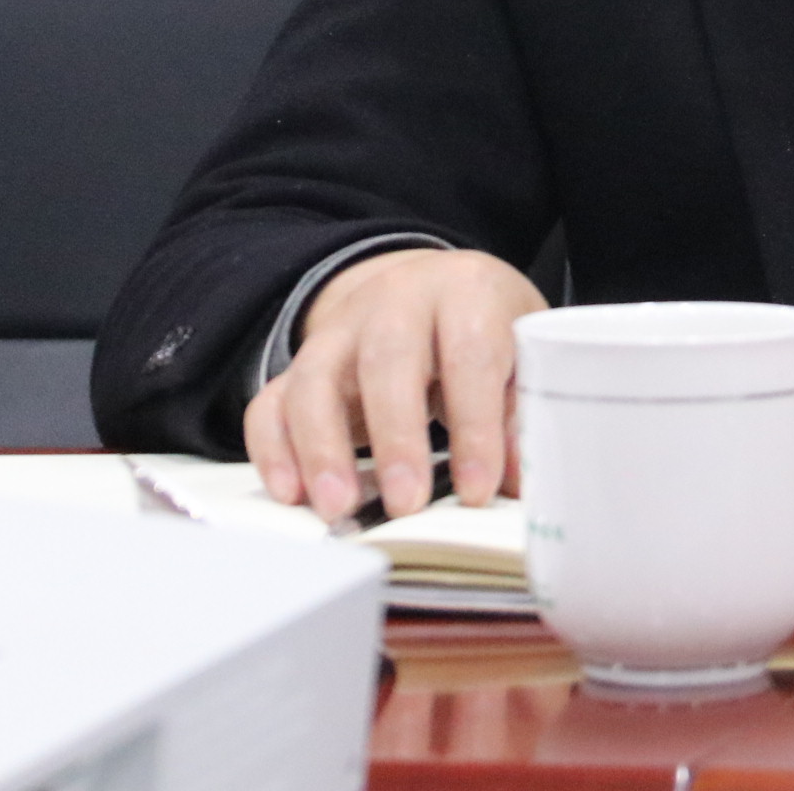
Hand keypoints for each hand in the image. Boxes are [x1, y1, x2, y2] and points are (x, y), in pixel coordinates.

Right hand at [242, 247, 547, 520]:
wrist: (432, 286)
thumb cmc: (486, 326)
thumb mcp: (521, 350)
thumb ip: (518, 412)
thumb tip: (517, 482)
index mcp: (466, 291)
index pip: (470, 355)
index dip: (475, 426)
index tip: (477, 490)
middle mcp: (396, 300)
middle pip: (387, 360)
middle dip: (395, 438)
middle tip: (405, 504)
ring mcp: (340, 329)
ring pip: (316, 378)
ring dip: (323, 448)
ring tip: (339, 508)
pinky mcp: (302, 362)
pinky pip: (272, 401)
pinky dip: (274, 449)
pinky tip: (290, 494)